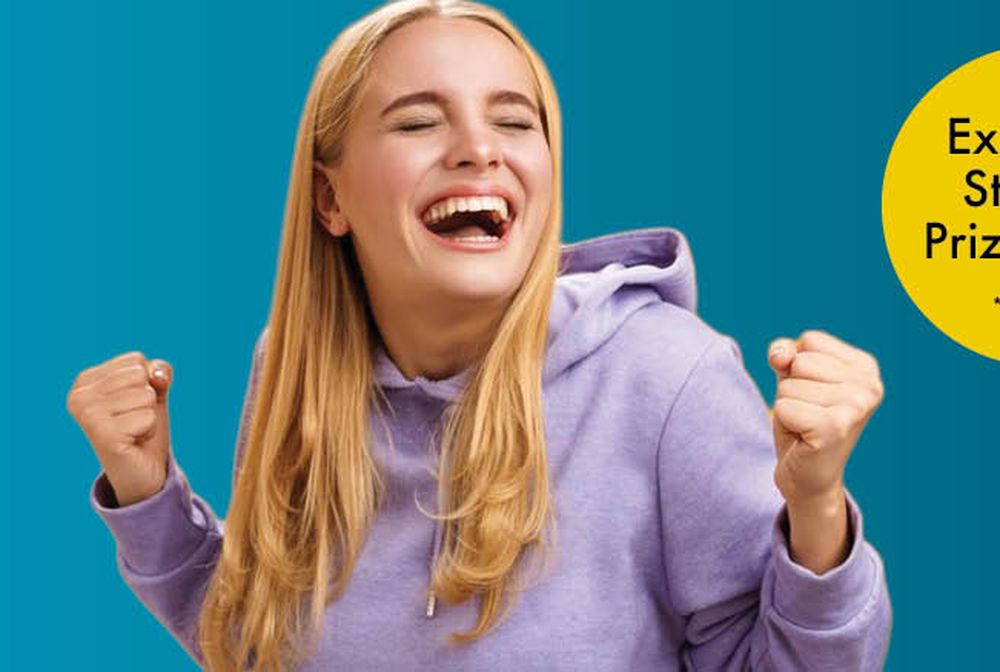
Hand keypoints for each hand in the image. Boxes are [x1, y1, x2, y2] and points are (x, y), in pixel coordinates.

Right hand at [67, 352, 174, 506]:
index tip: (132, 405)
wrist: (143, 471)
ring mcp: (88, 415)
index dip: (146, 382)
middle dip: (148, 399)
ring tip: (133, 431)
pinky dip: (148, 430)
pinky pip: (148, 417)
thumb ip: (158, 371)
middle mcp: (79, 396)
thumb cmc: (143, 427)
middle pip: (140, 374)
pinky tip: (133, 442)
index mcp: (85, 381)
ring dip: (149, 416)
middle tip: (134, 420)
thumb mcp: (153, 391)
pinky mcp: (103, 434)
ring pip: (146, 395)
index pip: (136, 359)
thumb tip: (157, 376)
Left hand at [766, 330, 883, 505]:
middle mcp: (870, 385)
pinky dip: (784, 422)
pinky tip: (803, 437)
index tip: (813, 394)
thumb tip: (781, 356)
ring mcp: (856, 406)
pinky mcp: (835, 427)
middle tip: (807, 414)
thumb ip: (784, 353)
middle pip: (799, 362)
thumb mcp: (792, 377)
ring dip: (788, 407)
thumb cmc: (801, 421)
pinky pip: (783, 407)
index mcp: (865, 366)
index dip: (797, 365)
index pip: (810, 340)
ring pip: (788, 385)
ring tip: (806, 426)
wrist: (808, 477)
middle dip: (791, 387)